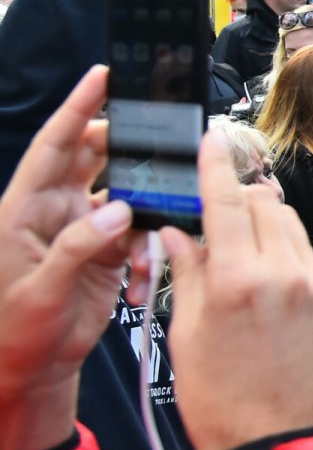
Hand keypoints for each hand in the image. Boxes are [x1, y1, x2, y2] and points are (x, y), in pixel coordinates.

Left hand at [0, 67, 141, 449]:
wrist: (28, 373)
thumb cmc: (13, 334)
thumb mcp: (39, 293)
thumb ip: (78, 249)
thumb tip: (119, 211)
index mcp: (24, 211)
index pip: (52, 147)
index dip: (76, 110)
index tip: (101, 77)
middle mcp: (55, 212)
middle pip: (93, 159)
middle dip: (127, 147)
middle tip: (160, 139)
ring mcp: (83, 230)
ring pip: (125, 195)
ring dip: (147, 208)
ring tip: (157, 232)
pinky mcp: (105, 252)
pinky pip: (137, 234)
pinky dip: (148, 251)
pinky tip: (142, 281)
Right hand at [160, 132, 312, 449]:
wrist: (267, 437)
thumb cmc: (217, 393)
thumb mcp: (186, 330)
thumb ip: (186, 270)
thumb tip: (177, 231)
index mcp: (238, 280)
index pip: (227, 202)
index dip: (216, 166)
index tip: (211, 140)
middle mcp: (282, 274)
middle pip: (264, 204)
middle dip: (239, 198)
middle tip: (215, 210)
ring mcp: (312, 284)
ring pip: (289, 222)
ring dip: (264, 218)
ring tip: (238, 239)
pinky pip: (305, 251)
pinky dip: (283, 245)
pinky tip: (263, 265)